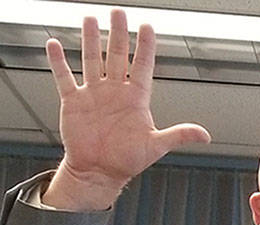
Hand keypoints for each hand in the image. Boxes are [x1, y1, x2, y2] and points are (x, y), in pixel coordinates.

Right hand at [43, 9, 209, 209]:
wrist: (99, 172)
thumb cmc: (128, 160)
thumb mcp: (156, 146)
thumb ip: (179, 135)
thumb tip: (206, 135)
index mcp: (136, 98)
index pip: (142, 66)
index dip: (145, 47)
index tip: (147, 27)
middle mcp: (115, 91)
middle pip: (117, 56)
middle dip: (118, 34)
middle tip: (118, 12)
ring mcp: (94, 94)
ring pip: (91, 60)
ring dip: (91, 40)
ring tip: (90, 19)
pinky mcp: (73, 101)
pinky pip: (65, 77)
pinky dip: (58, 62)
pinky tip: (54, 44)